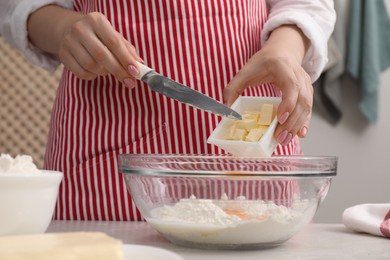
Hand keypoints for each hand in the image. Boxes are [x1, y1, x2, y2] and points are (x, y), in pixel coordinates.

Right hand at [59, 12, 142, 85]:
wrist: (69, 29)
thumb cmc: (99, 35)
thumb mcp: (113, 36)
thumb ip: (127, 50)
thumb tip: (140, 65)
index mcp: (96, 21)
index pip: (113, 42)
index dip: (126, 59)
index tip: (136, 72)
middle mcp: (80, 29)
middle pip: (101, 55)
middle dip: (118, 71)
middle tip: (130, 82)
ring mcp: (69, 41)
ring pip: (91, 65)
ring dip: (104, 73)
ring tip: (109, 70)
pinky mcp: (63, 54)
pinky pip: (81, 73)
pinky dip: (93, 76)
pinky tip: (96, 71)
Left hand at [223, 25, 311, 145]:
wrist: (282, 51)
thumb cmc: (263, 62)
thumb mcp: (245, 71)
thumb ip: (233, 88)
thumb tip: (226, 108)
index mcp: (283, 67)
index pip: (291, 86)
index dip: (288, 104)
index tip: (280, 118)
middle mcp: (298, 75)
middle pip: (301, 100)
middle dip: (291, 121)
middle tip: (280, 137)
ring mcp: (306, 84)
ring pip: (306, 106)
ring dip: (297, 125)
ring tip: (285, 139)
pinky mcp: (308, 92)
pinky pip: (308, 109)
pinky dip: (304, 122)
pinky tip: (299, 134)